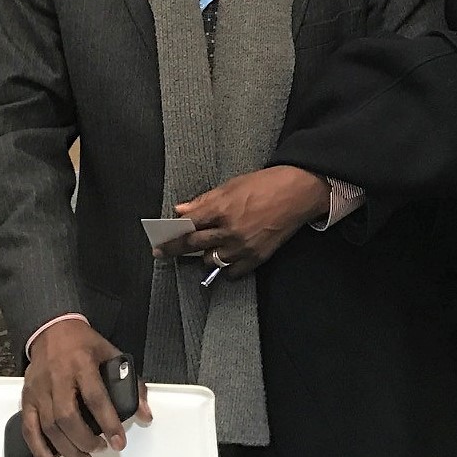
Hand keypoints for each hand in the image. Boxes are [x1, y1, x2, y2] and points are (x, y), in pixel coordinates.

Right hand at [20, 319, 150, 456]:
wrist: (52, 330)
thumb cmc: (84, 344)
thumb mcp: (111, 353)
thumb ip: (130, 382)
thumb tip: (144, 414)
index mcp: (82, 364)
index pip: (96, 397)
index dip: (108, 423)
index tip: (118, 442)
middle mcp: (58, 377)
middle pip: (67, 416)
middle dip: (85, 440)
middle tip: (100, 451)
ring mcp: (39, 389)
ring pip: (49, 426)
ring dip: (66, 449)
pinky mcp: (27, 397)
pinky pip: (29, 428)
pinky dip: (38, 450)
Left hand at [157, 166, 329, 277]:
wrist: (297, 193)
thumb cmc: (264, 184)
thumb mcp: (232, 185)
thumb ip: (204, 200)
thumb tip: (180, 210)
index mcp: (221, 209)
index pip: (187, 226)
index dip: (170, 234)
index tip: (159, 242)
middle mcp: (229, 231)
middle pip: (193, 245)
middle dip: (175, 249)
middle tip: (163, 252)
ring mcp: (243, 247)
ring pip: (211, 261)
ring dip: (203, 256)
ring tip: (200, 251)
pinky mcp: (256, 257)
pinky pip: (232, 272)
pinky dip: (225, 267)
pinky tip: (223, 259)